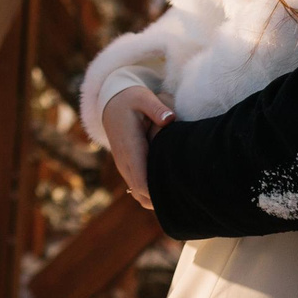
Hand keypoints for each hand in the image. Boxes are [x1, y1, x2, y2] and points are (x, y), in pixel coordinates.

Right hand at [104, 84, 175, 210]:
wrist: (110, 104)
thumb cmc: (130, 99)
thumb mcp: (143, 97)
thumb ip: (157, 108)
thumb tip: (170, 119)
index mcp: (130, 148)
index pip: (141, 181)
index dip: (157, 193)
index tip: (177, 195)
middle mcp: (125, 161)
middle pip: (141, 194)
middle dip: (161, 200)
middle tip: (186, 199)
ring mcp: (124, 166)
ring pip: (139, 194)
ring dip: (156, 198)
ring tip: (180, 197)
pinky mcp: (127, 167)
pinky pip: (138, 188)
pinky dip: (151, 193)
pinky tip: (169, 190)